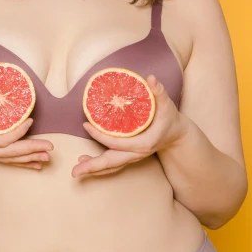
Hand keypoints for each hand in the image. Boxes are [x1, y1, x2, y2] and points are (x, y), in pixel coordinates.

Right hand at [0, 67, 53, 168]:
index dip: (16, 133)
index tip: (29, 121)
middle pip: (9, 153)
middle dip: (30, 150)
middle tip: (50, 146)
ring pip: (10, 159)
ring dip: (30, 158)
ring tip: (48, 156)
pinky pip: (8, 160)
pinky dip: (23, 162)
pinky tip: (37, 163)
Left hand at [71, 75, 188, 177]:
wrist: (178, 135)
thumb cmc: (171, 119)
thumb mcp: (167, 104)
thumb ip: (159, 91)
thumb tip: (150, 78)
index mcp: (143, 143)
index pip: (117, 143)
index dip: (100, 136)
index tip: (86, 125)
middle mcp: (137, 154)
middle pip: (112, 162)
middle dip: (93, 167)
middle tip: (74, 172)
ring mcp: (133, 157)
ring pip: (112, 166)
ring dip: (94, 168)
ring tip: (78, 168)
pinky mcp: (130, 156)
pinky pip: (113, 164)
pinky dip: (100, 165)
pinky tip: (87, 162)